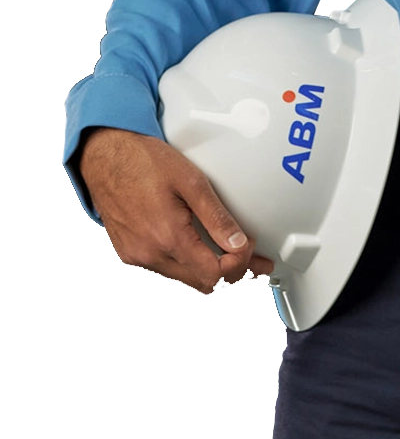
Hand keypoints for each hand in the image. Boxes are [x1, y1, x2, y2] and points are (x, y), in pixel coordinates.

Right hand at [77, 127, 274, 296]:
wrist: (105, 156)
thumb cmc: (142, 161)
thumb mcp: (190, 181)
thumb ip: (216, 216)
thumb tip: (238, 243)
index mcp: (166, 237)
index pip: (212, 274)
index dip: (240, 266)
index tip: (253, 251)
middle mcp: (148, 253)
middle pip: (200, 283)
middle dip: (233, 274)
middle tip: (255, 262)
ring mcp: (136, 255)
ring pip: (184, 279)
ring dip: (211, 271)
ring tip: (234, 256)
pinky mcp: (129, 252)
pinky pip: (166, 269)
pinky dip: (189, 265)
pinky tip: (202, 251)